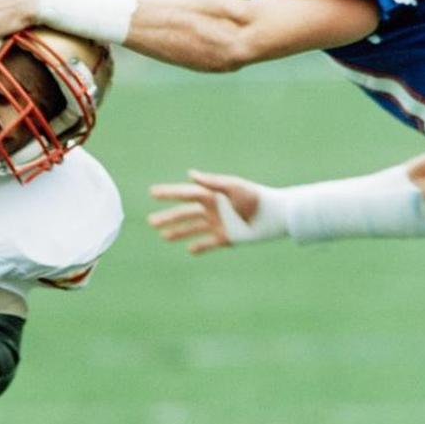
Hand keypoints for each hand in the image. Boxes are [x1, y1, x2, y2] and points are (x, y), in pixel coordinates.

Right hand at [148, 169, 287, 253]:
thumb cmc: (254, 197)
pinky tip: (189, 250)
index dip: (168, 193)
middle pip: (185, 213)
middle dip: (168, 217)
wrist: (274, 215)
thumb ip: (211, 182)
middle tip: (150, 221)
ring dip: (178, 232)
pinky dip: (199, 247)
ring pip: (192, 229)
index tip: (152, 193)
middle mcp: (212, 210)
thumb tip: (190, 175)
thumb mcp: (232, 187)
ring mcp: (218, 224)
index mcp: (211, 195)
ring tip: (163, 236)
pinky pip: (208, 244)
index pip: (185, 194)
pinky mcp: (226, 238)